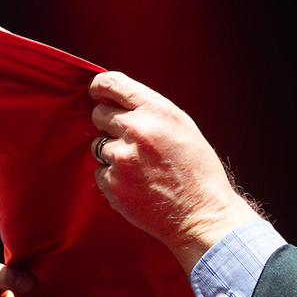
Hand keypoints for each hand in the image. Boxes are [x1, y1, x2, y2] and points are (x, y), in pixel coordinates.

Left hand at [89, 71, 260, 271]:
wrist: (200, 213)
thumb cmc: (195, 170)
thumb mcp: (181, 127)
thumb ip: (149, 110)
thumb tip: (116, 100)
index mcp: (156, 111)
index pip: (112, 83)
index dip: (99, 87)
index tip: (96, 92)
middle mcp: (136, 130)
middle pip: (98, 114)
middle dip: (108, 124)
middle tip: (130, 140)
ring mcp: (121, 157)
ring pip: (98, 145)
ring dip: (112, 154)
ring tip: (141, 168)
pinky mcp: (112, 182)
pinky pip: (99, 171)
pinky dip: (113, 177)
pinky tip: (137, 184)